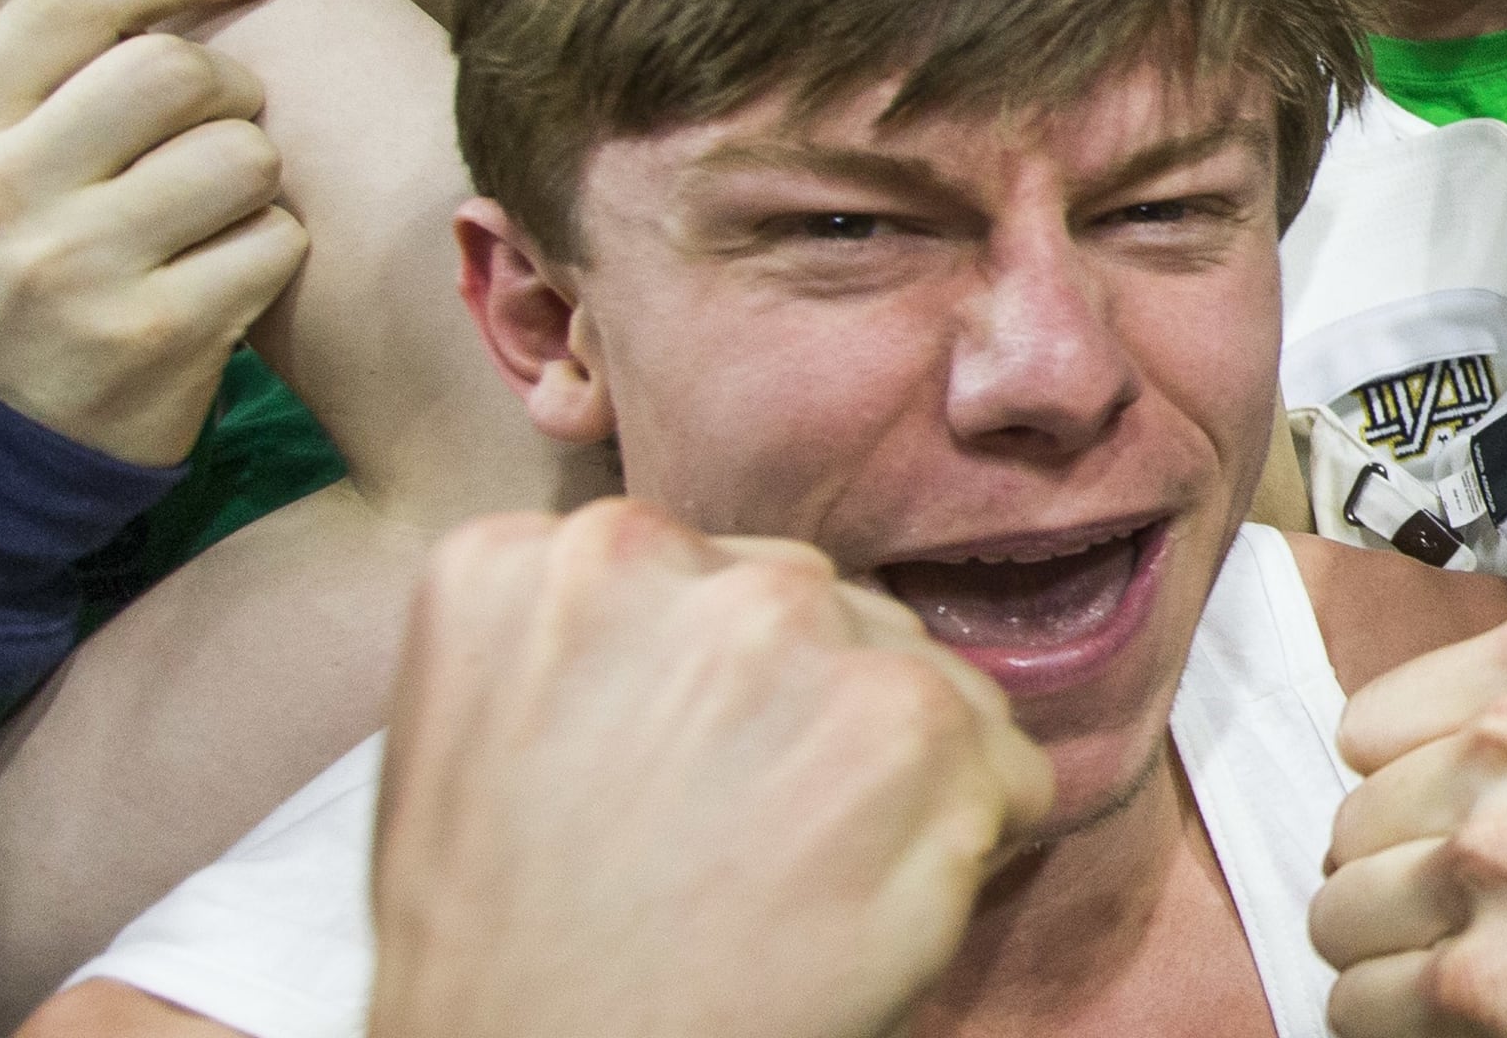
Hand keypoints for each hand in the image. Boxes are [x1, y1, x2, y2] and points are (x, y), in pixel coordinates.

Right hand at [0, 0, 302, 465]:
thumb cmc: (5, 299)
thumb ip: (46, 103)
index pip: (68, 7)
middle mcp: (3, 193)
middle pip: (176, 71)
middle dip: (233, 91)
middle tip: (228, 129)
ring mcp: (77, 267)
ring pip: (243, 157)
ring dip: (257, 182)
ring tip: (216, 219)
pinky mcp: (155, 335)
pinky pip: (276, 243)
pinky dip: (273, 255)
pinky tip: (227, 283)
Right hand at [370, 500, 1051, 1037]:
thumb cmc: (516, 947)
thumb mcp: (501, 730)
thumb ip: (620, 633)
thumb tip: (745, 616)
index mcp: (569, 559)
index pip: (714, 577)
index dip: (720, 690)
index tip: (678, 774)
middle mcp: (685, 567)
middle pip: (828, 613)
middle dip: (814, 715)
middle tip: (743, 841)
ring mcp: (806, 637)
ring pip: (926, 681)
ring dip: (899, 774)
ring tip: (795, 883)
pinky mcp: (915, 728)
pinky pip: (1006, 767)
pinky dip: (969, 840)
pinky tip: (863, 908)